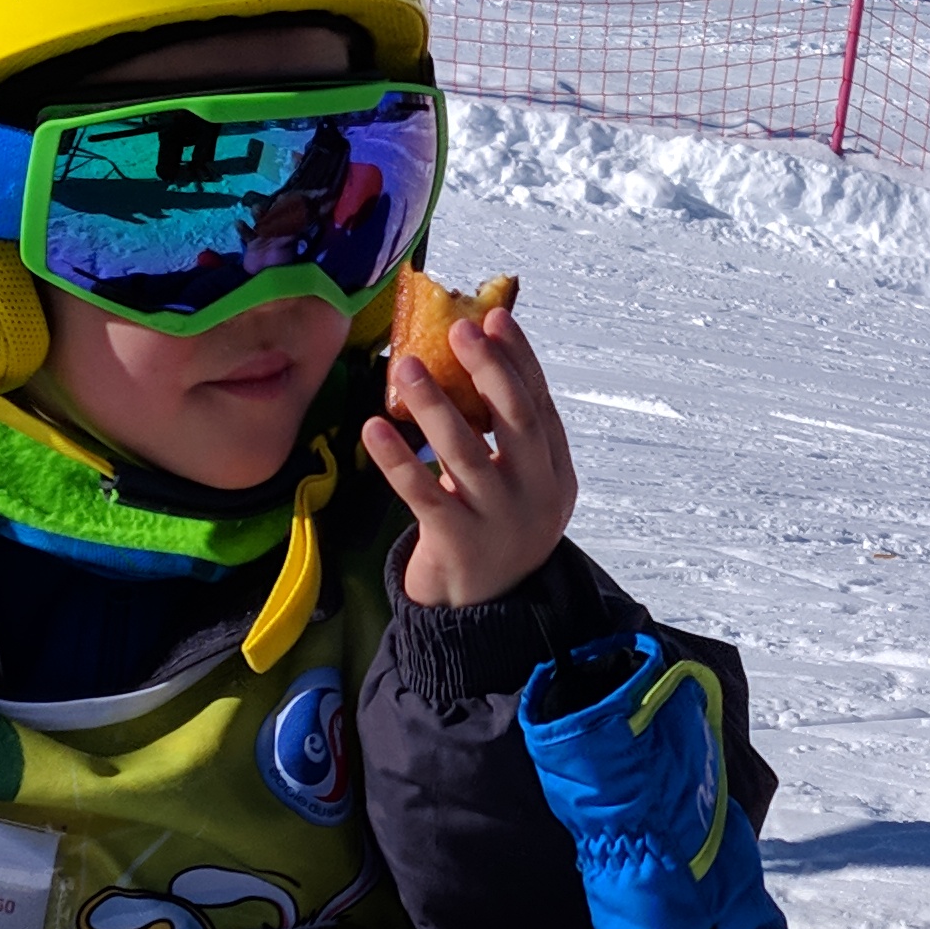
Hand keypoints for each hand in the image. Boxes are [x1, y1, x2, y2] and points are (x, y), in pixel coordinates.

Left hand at [363, 300, 579, 608]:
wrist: (485, 612)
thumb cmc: (492, 529)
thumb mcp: (516, 482)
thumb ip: (505, 434)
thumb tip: (475, 356)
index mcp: (555, 472)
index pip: (539, 403)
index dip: (519, 358)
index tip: (495, 317)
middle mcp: (536, 494)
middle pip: (517, 422)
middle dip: (489, 370)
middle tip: (459, 330)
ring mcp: (499, 522)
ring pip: (465, 453)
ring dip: (435, 405)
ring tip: (407, 367)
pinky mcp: (458, 544)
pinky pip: (422, 494)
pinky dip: (397, 459)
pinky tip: (374, 428)